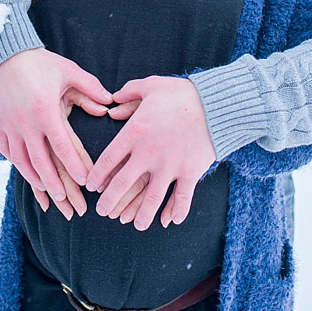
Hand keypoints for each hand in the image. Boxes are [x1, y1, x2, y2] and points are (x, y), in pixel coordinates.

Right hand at [0, 48, 114, 216]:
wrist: (7, 55)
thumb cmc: (44, 64)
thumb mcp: (70, 72)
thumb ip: (91, 89)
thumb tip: (109, 104)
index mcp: (45, 111)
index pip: (62, 146)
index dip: (74, 166)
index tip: (85, 181)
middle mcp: (25, 122)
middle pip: (40, 161)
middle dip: (54, 182)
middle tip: (67, 198)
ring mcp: (9, 125)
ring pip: (21, 161)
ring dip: (35, 178)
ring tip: (49, 192)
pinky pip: (7, 151)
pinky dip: (17, 165)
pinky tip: (27, 174)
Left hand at [88, 76, 216, 229]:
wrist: (218, 103)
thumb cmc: (183, 93)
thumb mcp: (151, 85)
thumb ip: (128, 93)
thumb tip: (112, 103)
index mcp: (134, 132)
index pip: (107, 160)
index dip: (97, 176)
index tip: (93, 186)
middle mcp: (148, 153)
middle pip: (121, 184)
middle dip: (109, 201)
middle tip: (103, 212)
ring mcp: (170, 165)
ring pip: (150, 198)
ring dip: (141, 215)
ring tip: (136, 225)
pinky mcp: (190, 172)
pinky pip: (182, 198)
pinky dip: (176, 211)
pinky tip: (170, 222)